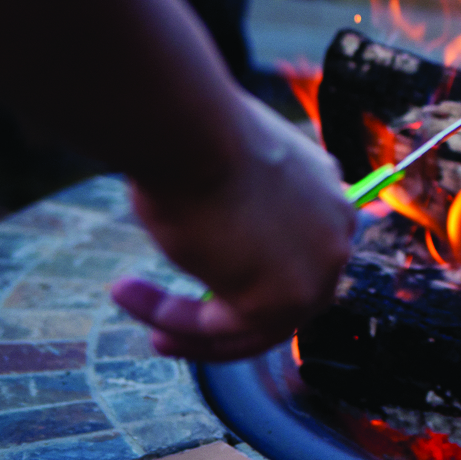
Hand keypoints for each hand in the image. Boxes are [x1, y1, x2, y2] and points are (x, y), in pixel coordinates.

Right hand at [111, 93, 353, 361]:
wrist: (196, 132)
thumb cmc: (201, 136)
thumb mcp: (234, 169)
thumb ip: (245, 205)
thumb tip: (219, 233)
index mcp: (328, 195)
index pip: (296, 254)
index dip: (244, 275)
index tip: (199, 280)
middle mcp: (334, 235)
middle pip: (280, 297)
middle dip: (218, 314)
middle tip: (167, 322)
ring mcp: (318, 271)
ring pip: (249, 321)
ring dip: (185, 324)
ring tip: (131, 304)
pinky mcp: (283, 302)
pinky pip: (219, 327)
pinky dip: (170, 316)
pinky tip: (126, 292)